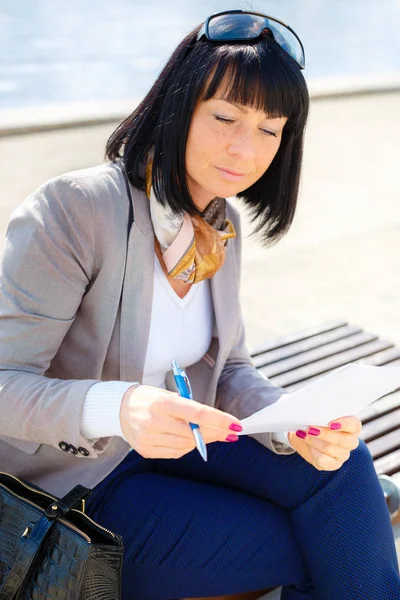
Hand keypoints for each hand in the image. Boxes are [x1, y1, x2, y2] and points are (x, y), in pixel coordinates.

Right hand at [120, 384, 241, 458]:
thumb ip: (191, 409)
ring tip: (210, 434)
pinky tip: (189, 440)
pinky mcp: (145, 450)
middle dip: (216, 432)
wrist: (119, 408)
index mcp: (162, 402)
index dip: (219, 420)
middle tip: (230, 431)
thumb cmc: (151, 398)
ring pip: (186, 445)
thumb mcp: (169, 394)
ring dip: (202, 441)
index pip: (197, 413)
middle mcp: (154, 421)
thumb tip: (218, 424)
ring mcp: (148, 438)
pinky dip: (186, 447)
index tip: (235, 424)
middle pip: (194, 433)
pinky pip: (175, 453)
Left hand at [287, 416, 361, 470]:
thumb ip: (319, 413)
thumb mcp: (319, 416)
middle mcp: (351, 441)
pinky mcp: (334, 464)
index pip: (354, 425)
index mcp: (352, 426)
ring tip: (302, 434)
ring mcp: (343, 454)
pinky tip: (305, 443)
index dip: (344, 424)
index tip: (330, 423)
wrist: (307, 438)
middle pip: (343, 440)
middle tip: (310, 428)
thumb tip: (308, 412)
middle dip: (324, 434)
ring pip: (330, 449)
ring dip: (313, 441)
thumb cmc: (316, 423)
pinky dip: (311, 450)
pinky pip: (323, 460)